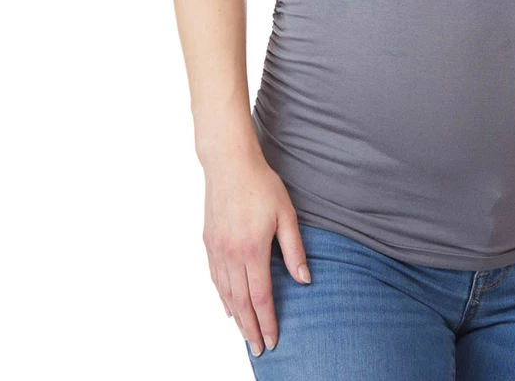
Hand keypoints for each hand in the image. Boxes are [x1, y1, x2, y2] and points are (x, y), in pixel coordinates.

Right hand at [201, 153, 310, 356]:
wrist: (229, 164)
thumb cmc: (262, 186)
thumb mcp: (286, 214)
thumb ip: (294, 249)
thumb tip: (304, 280)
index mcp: (253, 250)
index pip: (262, 296)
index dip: (268, 321)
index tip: (273, 340)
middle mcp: (231, 255)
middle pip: (242, 302)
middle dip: (252, 328)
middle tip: (259, 349)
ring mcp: (217, 250)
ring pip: (226, 294)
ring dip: (237, 317)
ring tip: (246, 334)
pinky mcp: (209, 243)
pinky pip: (216, 278)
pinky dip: (223, 297)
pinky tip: (229, 307)